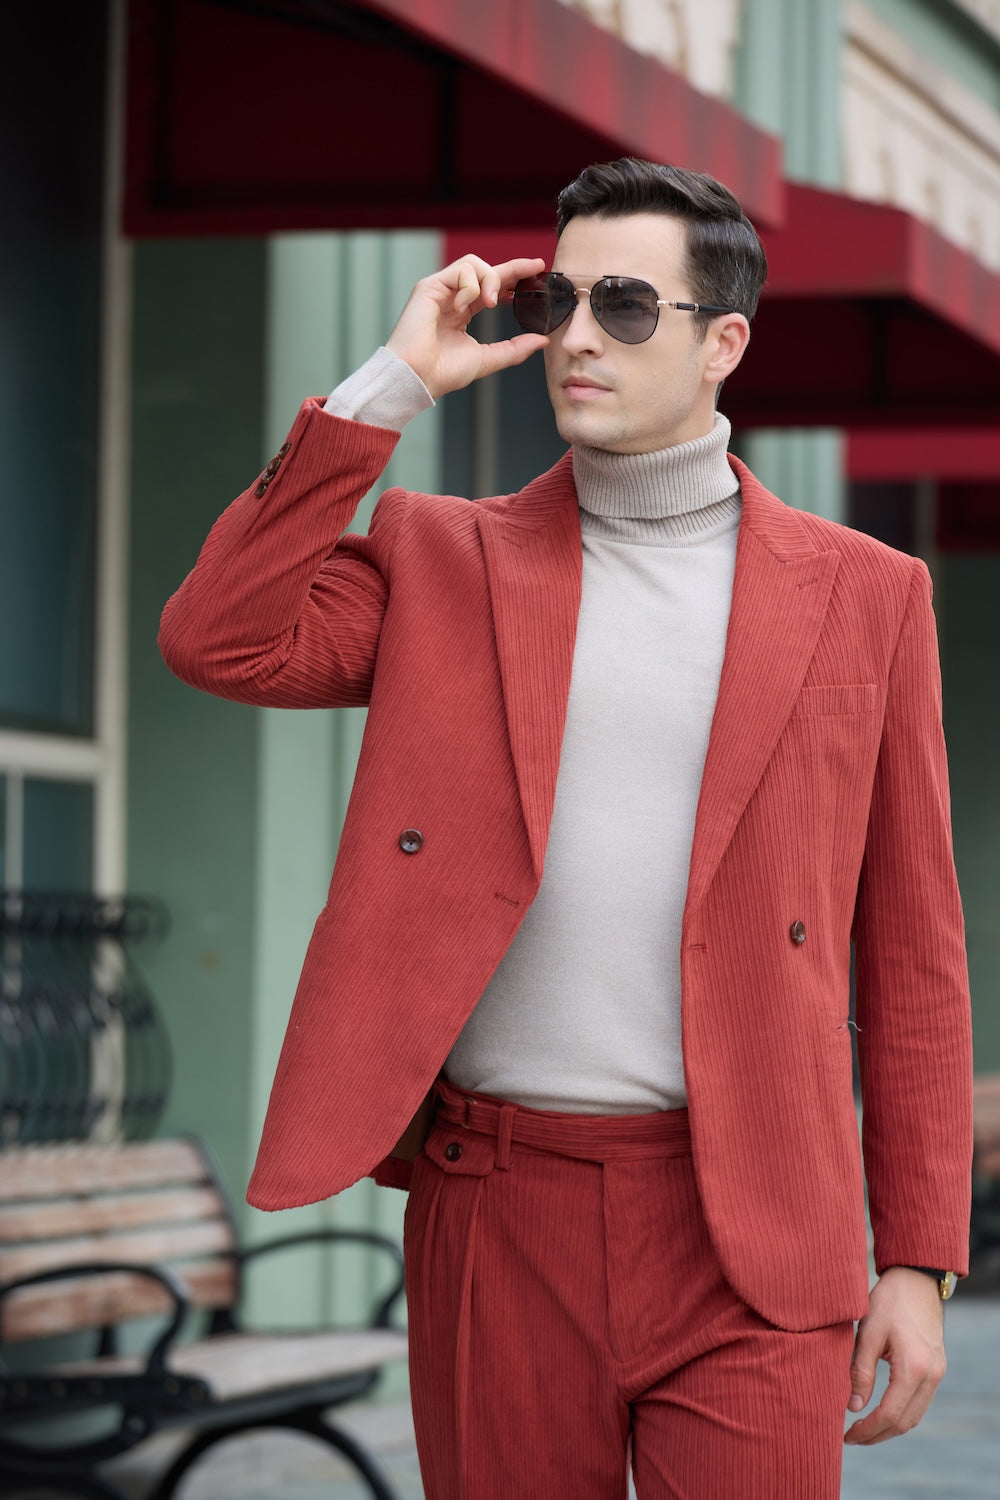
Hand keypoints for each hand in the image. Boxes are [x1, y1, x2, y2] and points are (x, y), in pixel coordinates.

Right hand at [386, 254, 549, 398]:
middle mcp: (452, 297)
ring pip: (474, 264)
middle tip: (533, 270)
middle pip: (486, 269)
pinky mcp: (429, 287)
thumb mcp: (488, 359)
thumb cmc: (443, 372)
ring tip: (493, 303)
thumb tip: (542, 340)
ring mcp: (440, 290)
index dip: (515, 275)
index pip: (492, 286)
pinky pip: (460, 271)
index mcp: (463, 311)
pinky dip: (470, 286)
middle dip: (512, 268)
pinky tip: (464, 306)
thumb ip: (514, 349)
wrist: (417, 378)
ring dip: (491, 279)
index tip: (537, 268)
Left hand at [843, 1266, 946, 1444]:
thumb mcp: (868, 1333)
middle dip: (877, 1435)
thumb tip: (853, 1407)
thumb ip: (860, 1371)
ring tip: (863, 1429)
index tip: (846, 1435)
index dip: (867, 1430)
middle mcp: (931, 1376)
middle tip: (851, 1438)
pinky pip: (920, 1402)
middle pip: (905, 1422)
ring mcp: (937, 1373)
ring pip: (915, 1416)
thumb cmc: (888, 1301)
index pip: (889, 1414)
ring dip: (890, 1428)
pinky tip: (881, 1411)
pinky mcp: (936, 1369)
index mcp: (913, 1368)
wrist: (915, 1280)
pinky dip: (901, 1413)